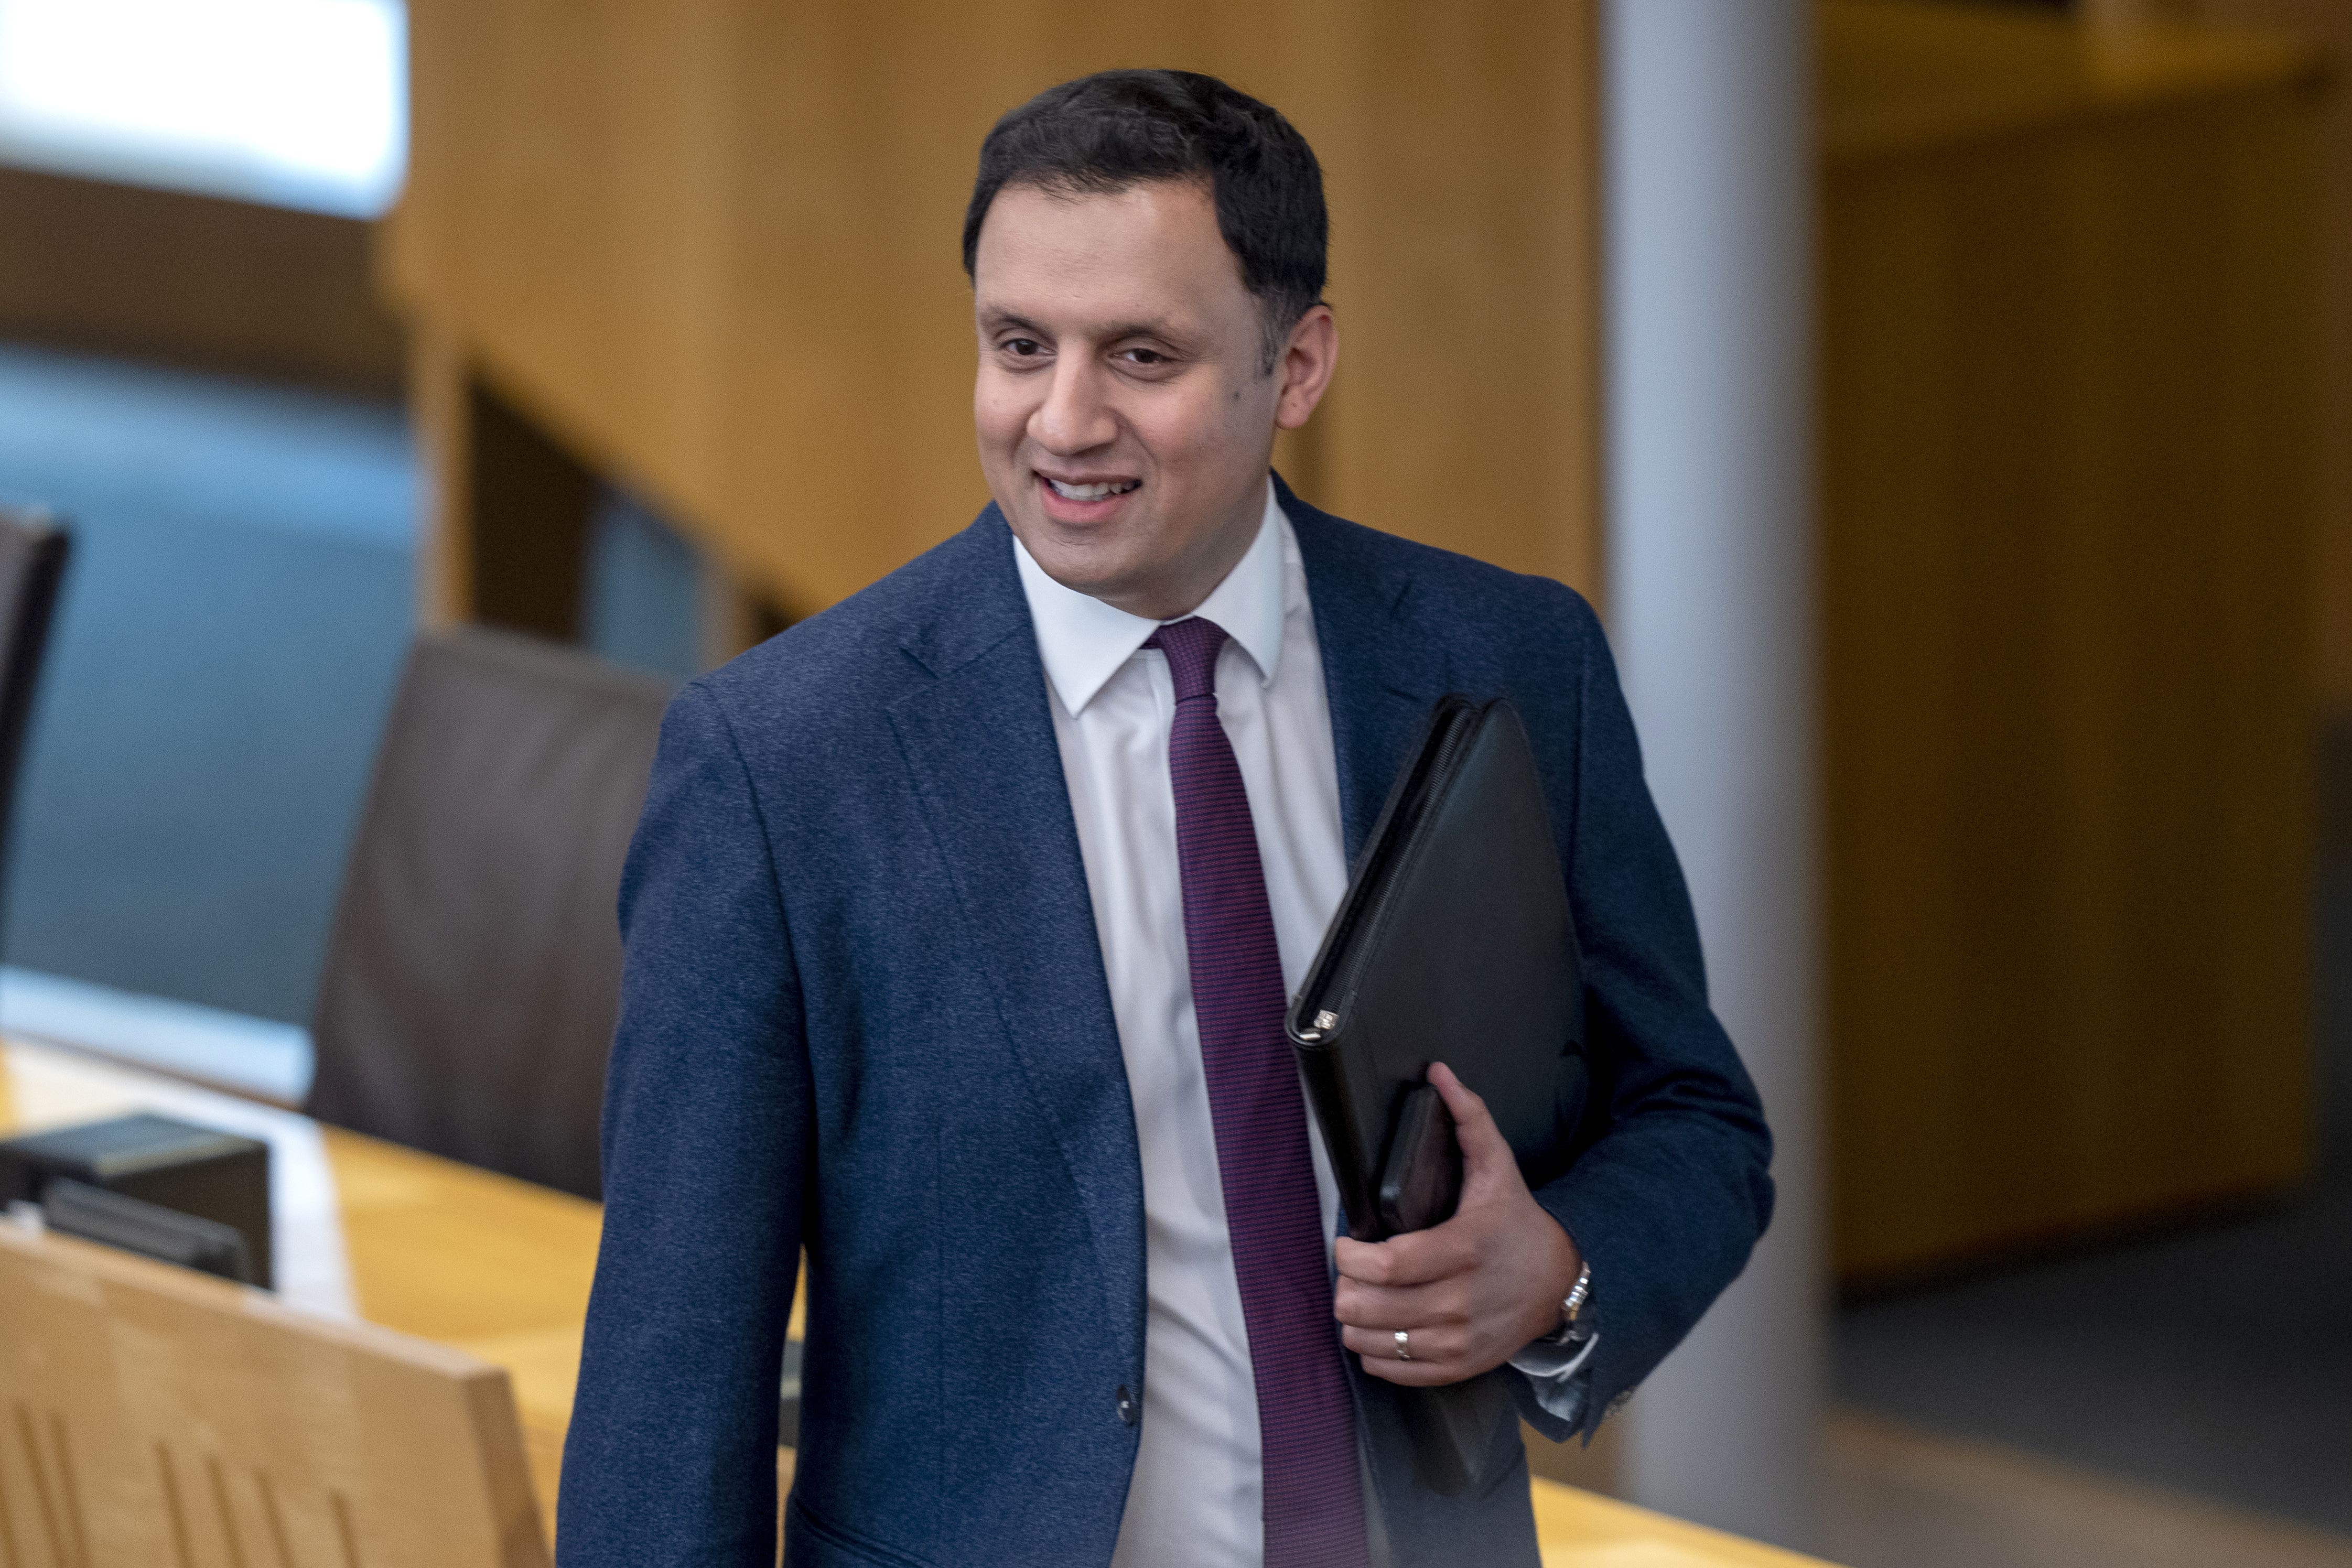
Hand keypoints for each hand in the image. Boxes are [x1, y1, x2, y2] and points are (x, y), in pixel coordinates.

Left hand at [1332, 1063, 1581, 1385]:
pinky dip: (1374, 1351)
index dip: (1349, 1257)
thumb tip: (1440, 1072)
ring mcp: (1459, 1340)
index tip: (1347, 1243)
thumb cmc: (1515, 1221)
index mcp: (1464, 1248)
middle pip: (1369, 1307)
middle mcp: (1461, 1301)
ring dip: (1355, 1319)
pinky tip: (1381, 1325)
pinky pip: (1392, 1369)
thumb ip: (1468, 1118)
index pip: (1386, 1265)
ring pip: (1372, 1341)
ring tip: (1362, 1295)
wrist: (1560, 1281)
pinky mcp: (1458, 1366)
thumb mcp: (1497, 1165)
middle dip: (1346, 1286)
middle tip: (1352, 1270)